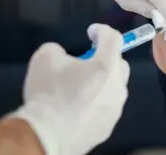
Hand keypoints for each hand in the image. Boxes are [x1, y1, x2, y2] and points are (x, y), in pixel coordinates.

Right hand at [11, 24, 129, 154]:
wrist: (47, 134)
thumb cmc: (48, 92)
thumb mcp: (45, 57)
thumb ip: (59, 50)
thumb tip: (63, 57)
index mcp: (106, 65)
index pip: (114, 38)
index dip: (103, 31)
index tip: (91, 32)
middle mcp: (117, 86)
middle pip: (120, 65)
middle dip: (106, 59)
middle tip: (85, 63)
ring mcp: (115, 109)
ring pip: (114, 89)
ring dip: (102, 83)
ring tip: (80, 88)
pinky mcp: (108, 127)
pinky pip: (106, 108)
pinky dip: (96, 104)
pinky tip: (79, 108)